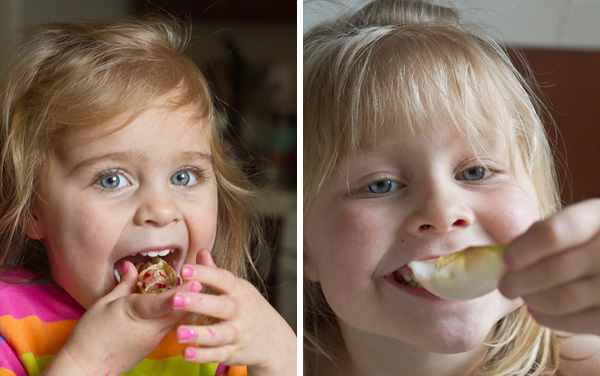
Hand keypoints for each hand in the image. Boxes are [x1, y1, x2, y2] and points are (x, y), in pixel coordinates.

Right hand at [43, 261, 197, 374]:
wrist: (85, 368)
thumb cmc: (90, 334)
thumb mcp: (104, 303)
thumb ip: (124, 284)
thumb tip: (132, 266)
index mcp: (135, 313)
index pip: (163, 302)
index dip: (181, 291)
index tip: (196, 280)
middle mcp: (150, 328)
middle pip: (180, 310)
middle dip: (193, 293)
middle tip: (202, 275)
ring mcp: (154, 339)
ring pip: (179, 318)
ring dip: (187, 303)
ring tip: (194, 285)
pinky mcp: (154, 345)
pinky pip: (171, 325)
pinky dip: (177, 313)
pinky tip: (180, 302)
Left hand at [172, 249, 296, 374]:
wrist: (273, 338)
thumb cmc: (247, 308)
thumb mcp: (237, 288)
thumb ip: (215, 272)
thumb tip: (201, 251)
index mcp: (238, 290)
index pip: (222, 279)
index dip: (204, 273)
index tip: (184, 269)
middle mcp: (239, 311)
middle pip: (220, 306)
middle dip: (198, 302)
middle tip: (175, 299)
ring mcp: (237, 333)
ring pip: (219, 334)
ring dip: (199, 334)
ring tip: (178, 333)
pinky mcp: (233, 352)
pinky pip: (217, 355)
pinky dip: (202, 355)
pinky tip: (186, 353)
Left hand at [499, 198, 599, 333]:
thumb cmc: (596, 239)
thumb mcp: (583, 221)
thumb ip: (551, 230)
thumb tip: (511, 254)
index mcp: (599, 218)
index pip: (552, 234)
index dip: (522, 249)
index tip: (506, 259)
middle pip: (553, 269)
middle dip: (520, 281)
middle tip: (505, 286)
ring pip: (564, 298)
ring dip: (534, 299)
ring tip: (523, 296)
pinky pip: (579, 322)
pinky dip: (551, 318)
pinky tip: (537, 311)